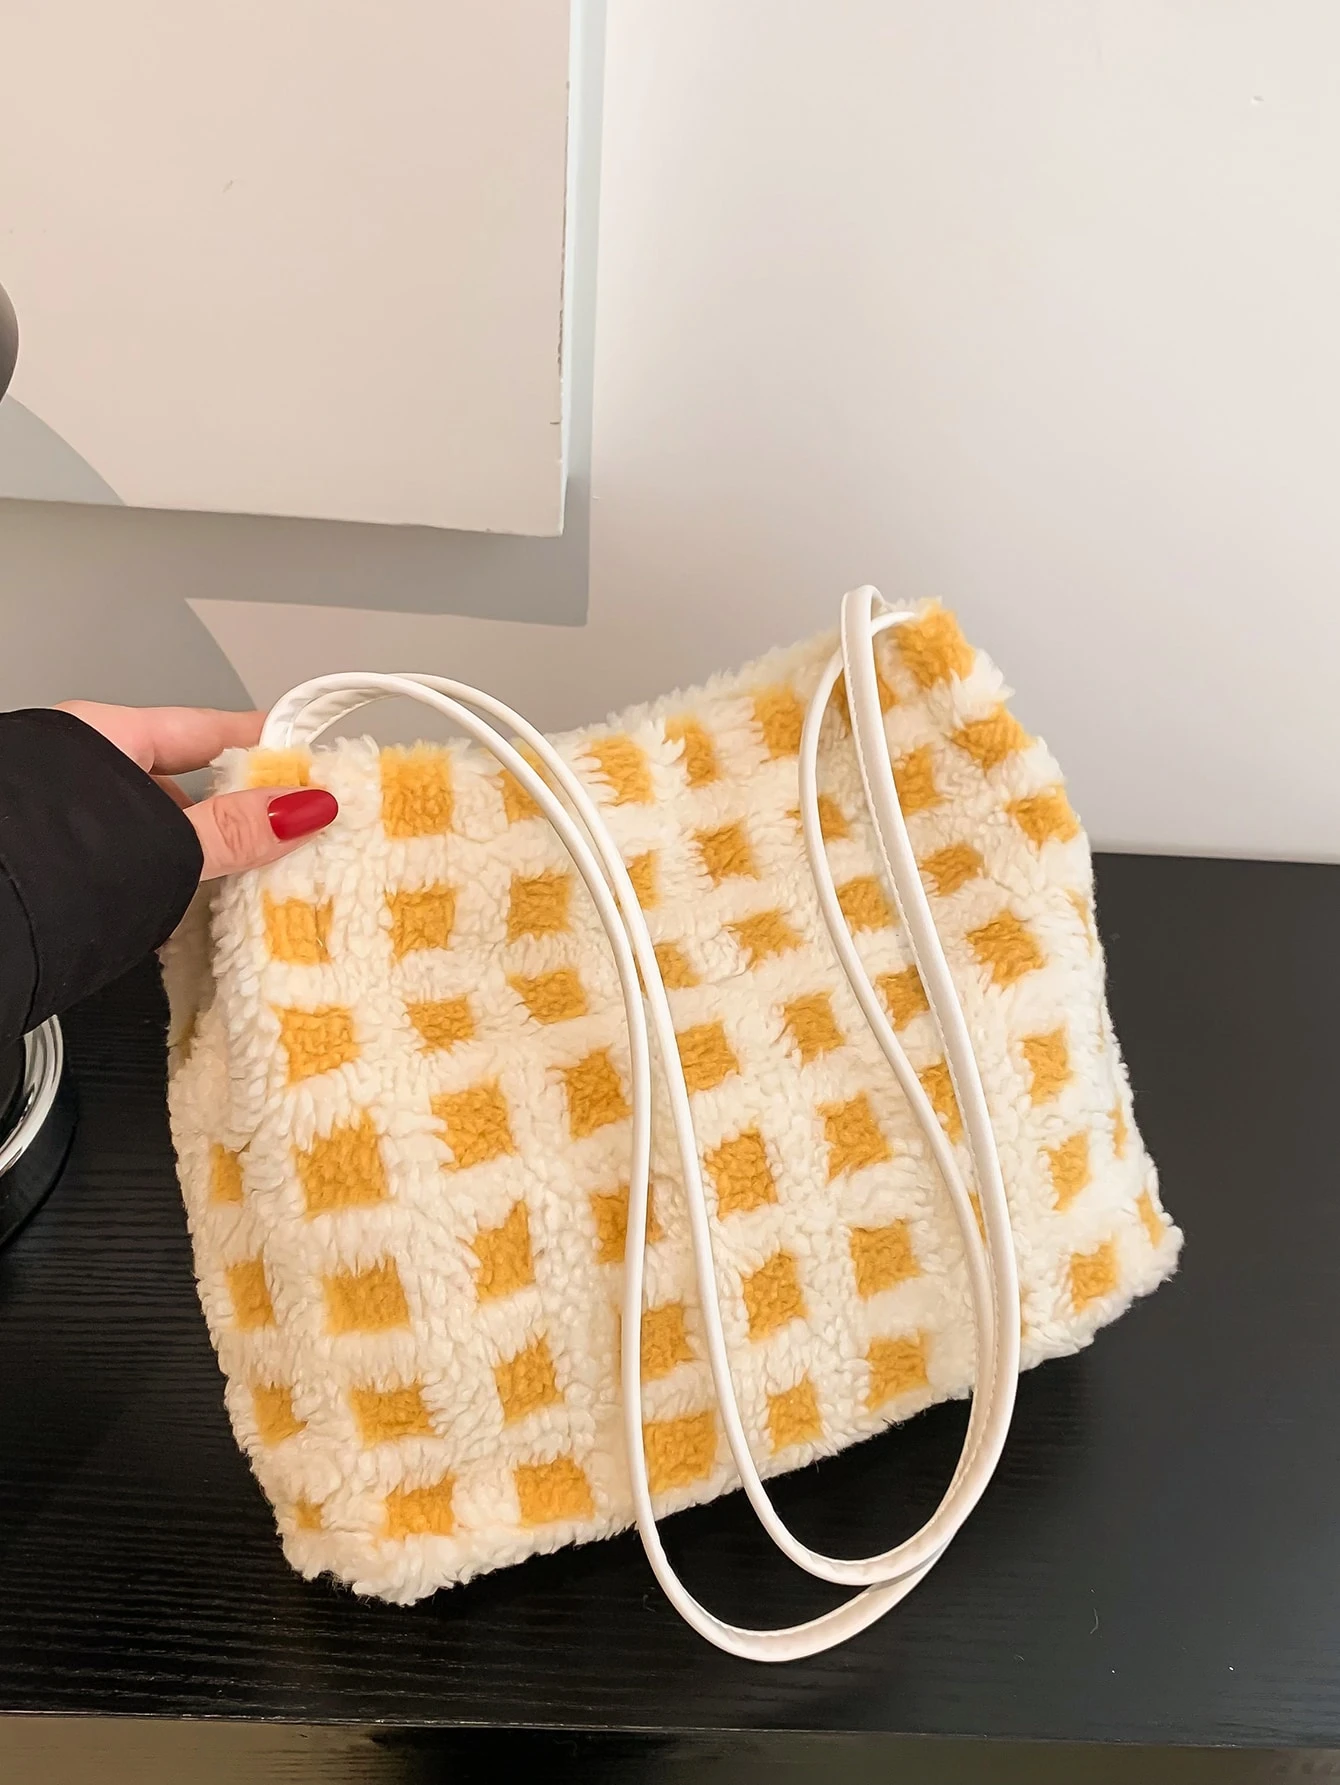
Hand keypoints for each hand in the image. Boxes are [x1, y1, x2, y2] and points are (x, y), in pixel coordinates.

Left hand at [56, 702, 337, 878]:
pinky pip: (125, 868)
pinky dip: (157, 892)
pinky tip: (180, 924)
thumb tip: (310, 806)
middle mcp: (80, 767)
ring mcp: (66, 821)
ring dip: (196, 863)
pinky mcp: (58, 869)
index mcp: (104, 735)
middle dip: (234, 814)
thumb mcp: (163, 842)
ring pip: (152, 832)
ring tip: (245, 895)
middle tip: (291, 841)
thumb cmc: (50, 861)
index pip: (207, 729)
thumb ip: (235, 829)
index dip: (264, 744)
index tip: (312, 761)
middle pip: (181, 783)